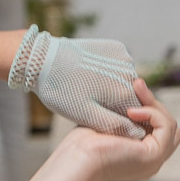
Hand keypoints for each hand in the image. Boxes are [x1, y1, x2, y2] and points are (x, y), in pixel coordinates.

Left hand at [12, 29, 146, 138]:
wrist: (43, 58)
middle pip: (131, 95)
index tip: (96, 113)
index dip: (117, 117)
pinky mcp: (116, 46)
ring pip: (125, 79)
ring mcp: (124, 57)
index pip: (134, 113)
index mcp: (125, 93)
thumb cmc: (60, 91)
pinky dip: (108, 69)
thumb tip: (137, 134)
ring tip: (87, 85)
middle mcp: (130, 73)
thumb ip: (112, 124)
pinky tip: (89, 71)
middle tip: (88, 98)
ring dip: (112, 85)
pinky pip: (119, 64)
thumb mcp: (84, 114)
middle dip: (114, 101)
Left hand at [59, 80, 179, 180]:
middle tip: (136, 86)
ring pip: (171, 126)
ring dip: (154, 105)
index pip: (159, 130)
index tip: (133, 88)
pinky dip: (153, 113)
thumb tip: (134, 94)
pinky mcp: (154, 156)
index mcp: (140, 158)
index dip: (150, 109)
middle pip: (169, 128)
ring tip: (135, 91)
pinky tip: (131, 110)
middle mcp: (151, 163)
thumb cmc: (82, 144)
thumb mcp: (110, 124)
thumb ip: (125, 116)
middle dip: (155, 105)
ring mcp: (154, 162)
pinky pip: (166, 127)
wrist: (76, 159)